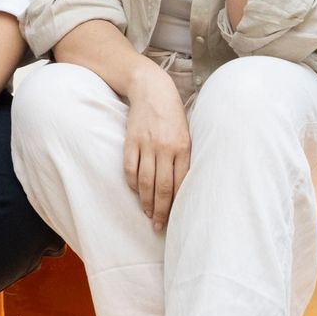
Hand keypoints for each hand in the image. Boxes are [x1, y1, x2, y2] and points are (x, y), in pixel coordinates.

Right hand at [124, 64, 190, 230]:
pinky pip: (129, 167)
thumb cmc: (173, 115)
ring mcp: (147, 144)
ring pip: (144, 181)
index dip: (175, 206)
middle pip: (162, 187)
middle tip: (158, 225)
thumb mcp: (186, 135)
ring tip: (147, 213)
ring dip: (145, 201)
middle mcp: (165, 148)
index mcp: (183, 148)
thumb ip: (185, 159)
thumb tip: (184, 188)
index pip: (179, 185)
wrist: (152, 90)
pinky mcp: (131, 140)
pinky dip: (131, 183)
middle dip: (160, 210)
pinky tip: (135, 192)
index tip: (173, 220)